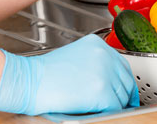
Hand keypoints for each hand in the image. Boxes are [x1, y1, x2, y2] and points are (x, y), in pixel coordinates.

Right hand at [0, 35, 138, 114]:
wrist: (28, 81)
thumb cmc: (44, 72)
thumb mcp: (75, 55)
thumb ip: (94, 62)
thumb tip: (109, 78)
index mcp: (98, 44)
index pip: (122, 64)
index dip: (126, 80)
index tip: (127, 89)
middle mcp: (105, 55)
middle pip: (125, 78)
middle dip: (126, 93)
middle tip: (125, 103)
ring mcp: (104, 72)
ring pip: (122, 94)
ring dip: (118, 103)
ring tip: (110, 108)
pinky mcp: (101, 91)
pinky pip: (115, 105)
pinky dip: (111, 111)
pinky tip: (102, 112)